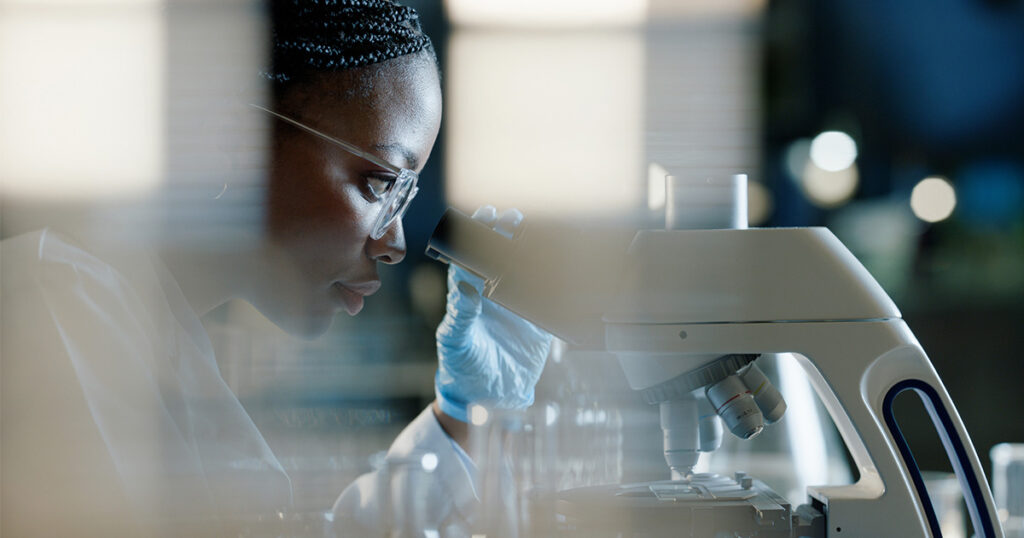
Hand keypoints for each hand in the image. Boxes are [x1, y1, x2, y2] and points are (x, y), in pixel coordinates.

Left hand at [434, 206, 553, 422]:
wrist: (489, 397)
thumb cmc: (462, 368)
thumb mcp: (457, 342)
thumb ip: (460, 315)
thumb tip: (464, 288)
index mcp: (469, 296)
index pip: (472, 257)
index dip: (478, 234)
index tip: (486, 215)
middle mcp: (492, 296)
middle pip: (498, 257)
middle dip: (506, 234)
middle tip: (514, 216)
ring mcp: (514, 307)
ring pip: (522, 270)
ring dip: (529, 250)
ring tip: (536, 229)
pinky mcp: (535, 321)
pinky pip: (545, 295)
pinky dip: (553, 279)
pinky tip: (561, 261)